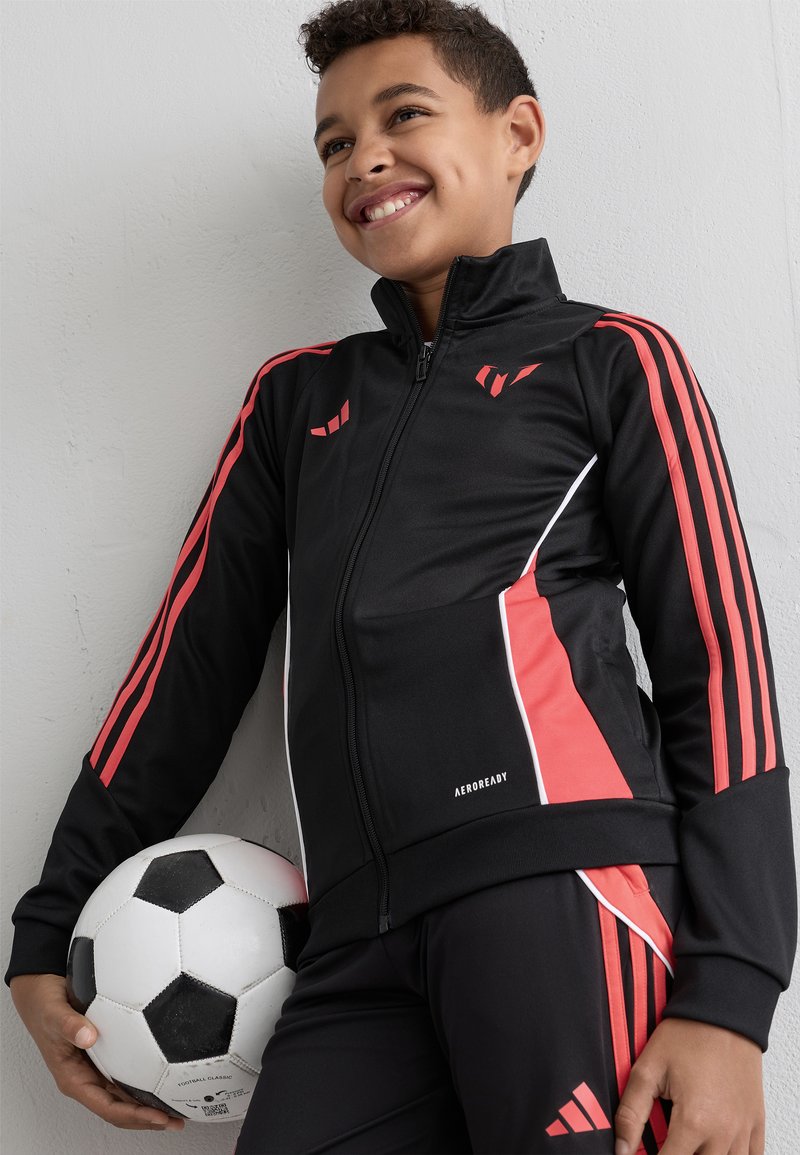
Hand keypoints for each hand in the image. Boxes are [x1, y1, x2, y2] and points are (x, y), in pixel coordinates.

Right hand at [9, 973, 184, 1131]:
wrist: (40, 993)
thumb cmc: (44, 1007)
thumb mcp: (53, 1014)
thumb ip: (69, 1025)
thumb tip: (88, 1036)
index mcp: (73, 1078)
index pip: (106, 1107)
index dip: (133, 1115)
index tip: (158, 1117)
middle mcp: (86, 1079)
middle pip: (120, 1109)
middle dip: (148, 1119)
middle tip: (177, 1121)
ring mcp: (96, 1069)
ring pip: (124, 1097)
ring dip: (149, 1106)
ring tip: (177, 1108)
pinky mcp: (104, 1057)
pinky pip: (126, 1076)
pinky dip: (145, 1084)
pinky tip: (164, 1080)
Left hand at [614, 1017, 764, 1154]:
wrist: (723, 1012)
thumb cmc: (687, 1035)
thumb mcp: (648, 1068)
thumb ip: (631, 1113)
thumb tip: (621, 1149)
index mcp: (694, 1122)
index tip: (644, 1153)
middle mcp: (723, 1134)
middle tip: (667, 1142)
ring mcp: (743, 1131)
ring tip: (688, 1143)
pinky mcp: (756, 1123)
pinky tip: (715, 1147)